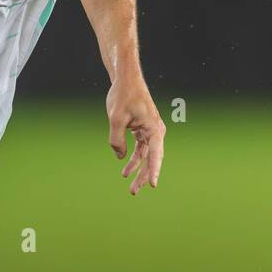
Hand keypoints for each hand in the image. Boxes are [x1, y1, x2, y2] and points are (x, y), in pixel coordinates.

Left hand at [106, 76, 165, 194]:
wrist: (126, 80)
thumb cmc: (123, 96)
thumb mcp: (115, 119)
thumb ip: (116, 140)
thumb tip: (120, 157)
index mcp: (154, 129)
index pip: (155, 154)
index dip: (153, 171)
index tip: (152, 185)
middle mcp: (156, 132)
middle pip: (151, 158)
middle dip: (143, 175)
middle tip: (134, 192)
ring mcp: (150, 131)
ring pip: (145, 155)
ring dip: (137, 169)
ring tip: (129, 184)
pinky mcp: (142, 130)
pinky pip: (140, 148)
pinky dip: (133, 157)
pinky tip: (125, 168)